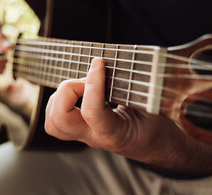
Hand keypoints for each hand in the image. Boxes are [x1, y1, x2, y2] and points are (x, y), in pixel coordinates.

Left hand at [45, 57, 189, 165]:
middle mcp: (94, 137)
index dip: (93, 83)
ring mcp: (85, 136)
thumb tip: (121, 65)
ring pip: (52, 122)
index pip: (92, 112)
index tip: (99, 62)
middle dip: (67, 90)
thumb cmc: (158, 129)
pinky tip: (77, 92)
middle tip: (88, 78)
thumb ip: (137, 90)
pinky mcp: (81, 130)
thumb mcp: (153, 108)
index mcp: (115, 134)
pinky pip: (56, 120)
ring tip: (82, 85)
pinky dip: (59, 101)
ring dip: (60, 97)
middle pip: (59, 120)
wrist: (159, 148)